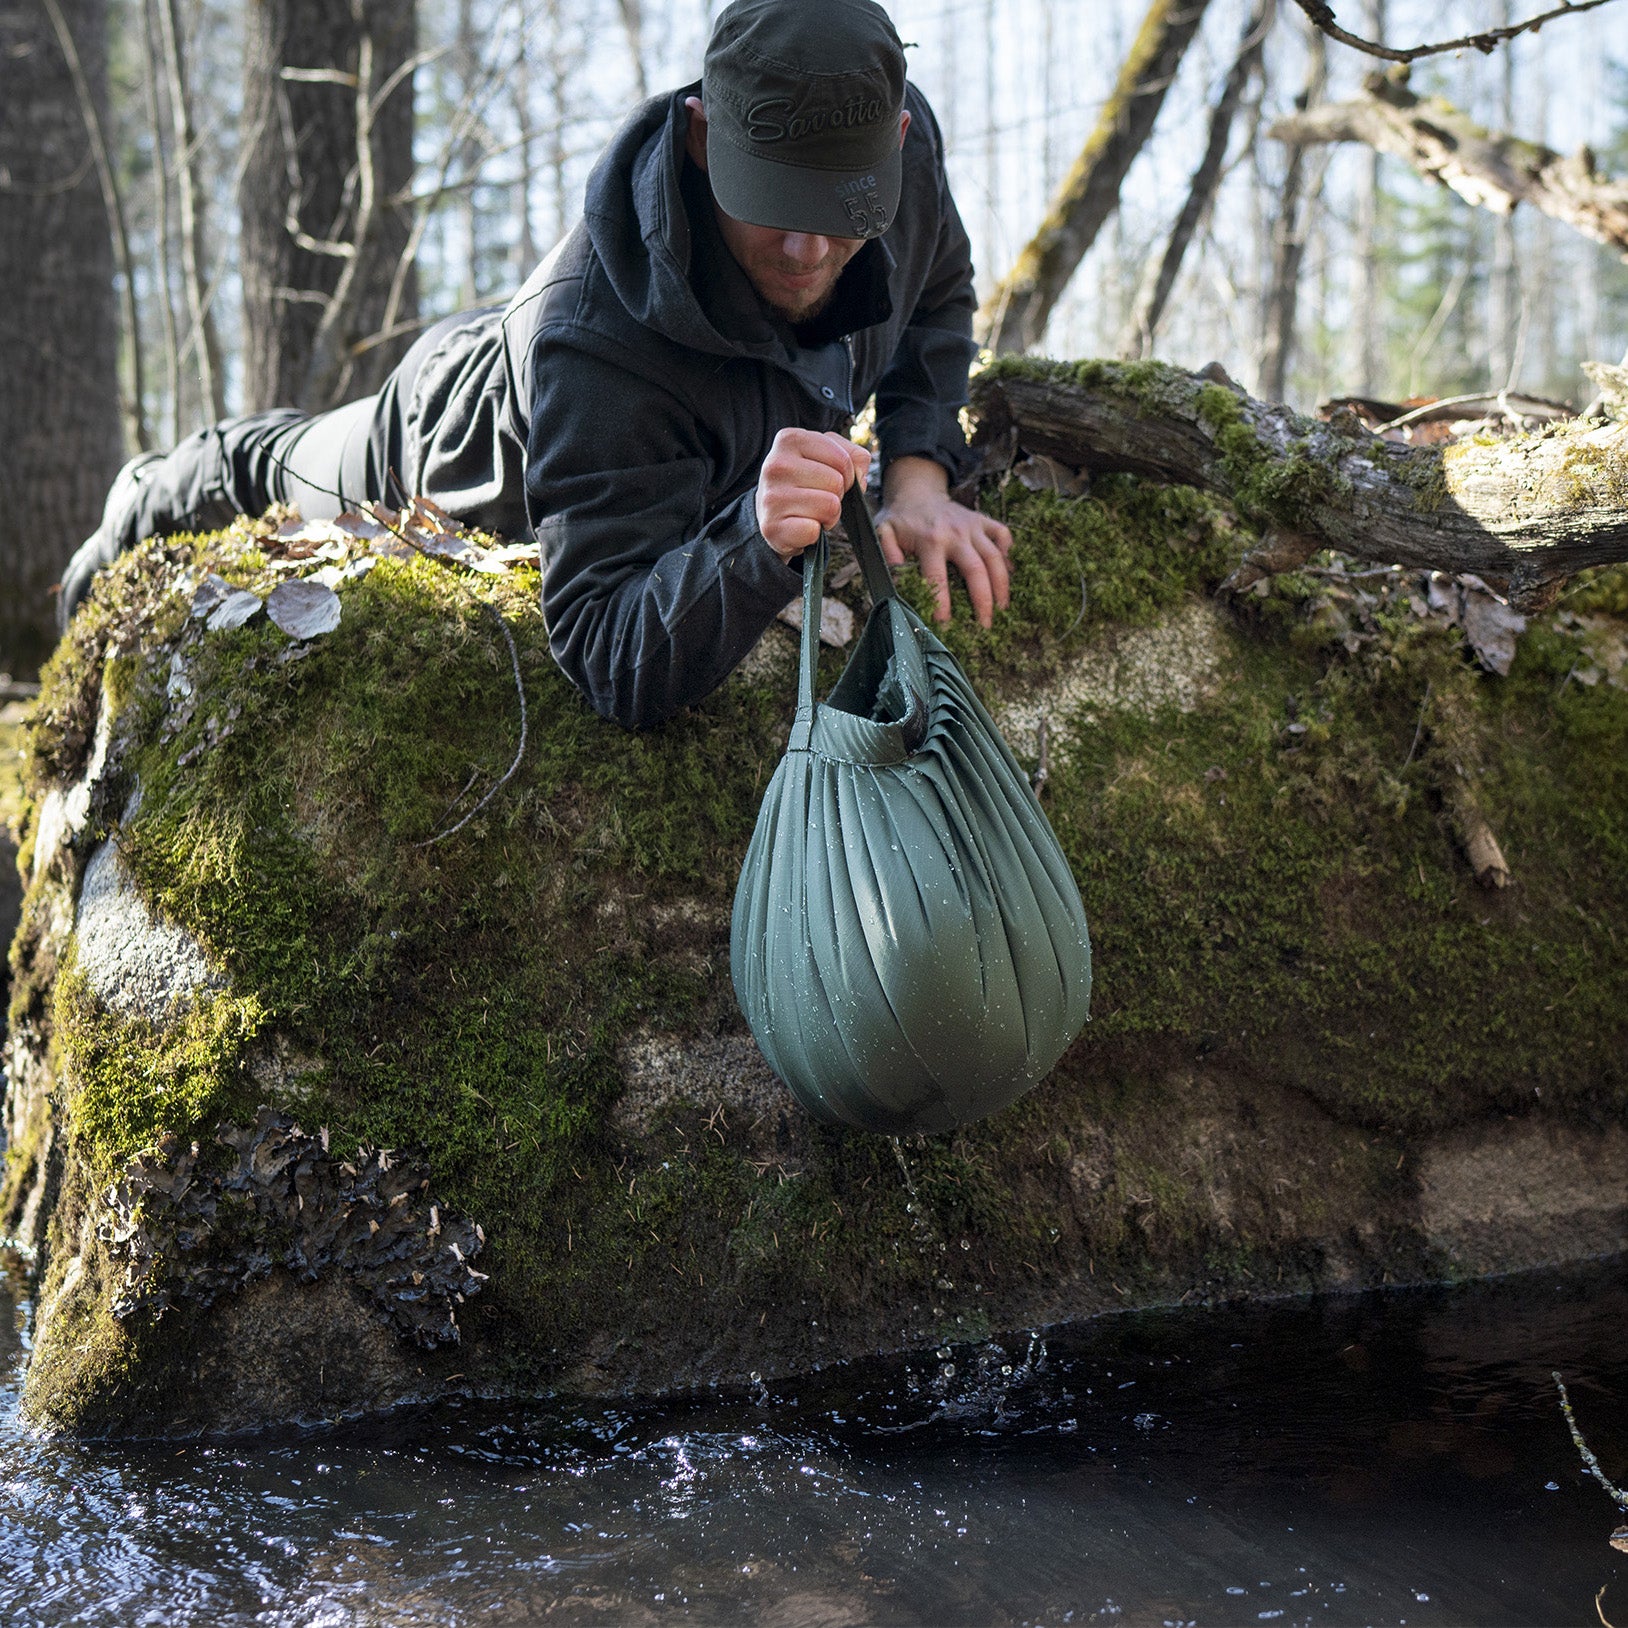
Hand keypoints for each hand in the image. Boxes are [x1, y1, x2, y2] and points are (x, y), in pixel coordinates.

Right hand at [755, 429, 870, 561]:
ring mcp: (771, 497)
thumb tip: (859, 476)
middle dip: (836, 495)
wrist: (771, 512)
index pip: (843, 459)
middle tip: (819, 498)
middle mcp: (775, 465)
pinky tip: (801, 526)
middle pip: (836, 483)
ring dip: (829, 515)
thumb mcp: (828, 456)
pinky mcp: (772, 527)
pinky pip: (813, 531)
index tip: (830, 479)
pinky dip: (814, 533)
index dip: (847, 475)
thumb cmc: (805, 480)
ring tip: (812, 512)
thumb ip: (854, 456)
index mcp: (790, 439)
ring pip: (830, 507)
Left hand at [876, 456, 1011, 627]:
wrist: (917, 492)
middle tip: (986, 625)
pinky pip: (1002, 534)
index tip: (945, 625)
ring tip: (1002, 609)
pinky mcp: (982, 520)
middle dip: (983, 601)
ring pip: (995, 557)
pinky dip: (1007, 553)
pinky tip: (1007, 572)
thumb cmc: (900, 520)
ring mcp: (972, 526)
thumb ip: (887, 552)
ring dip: (1001, 585)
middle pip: (976, 570)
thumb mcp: (883, 532)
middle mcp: (955, 533)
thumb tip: (896, 575)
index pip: (938, 577)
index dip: (942, 603)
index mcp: (930, 540)